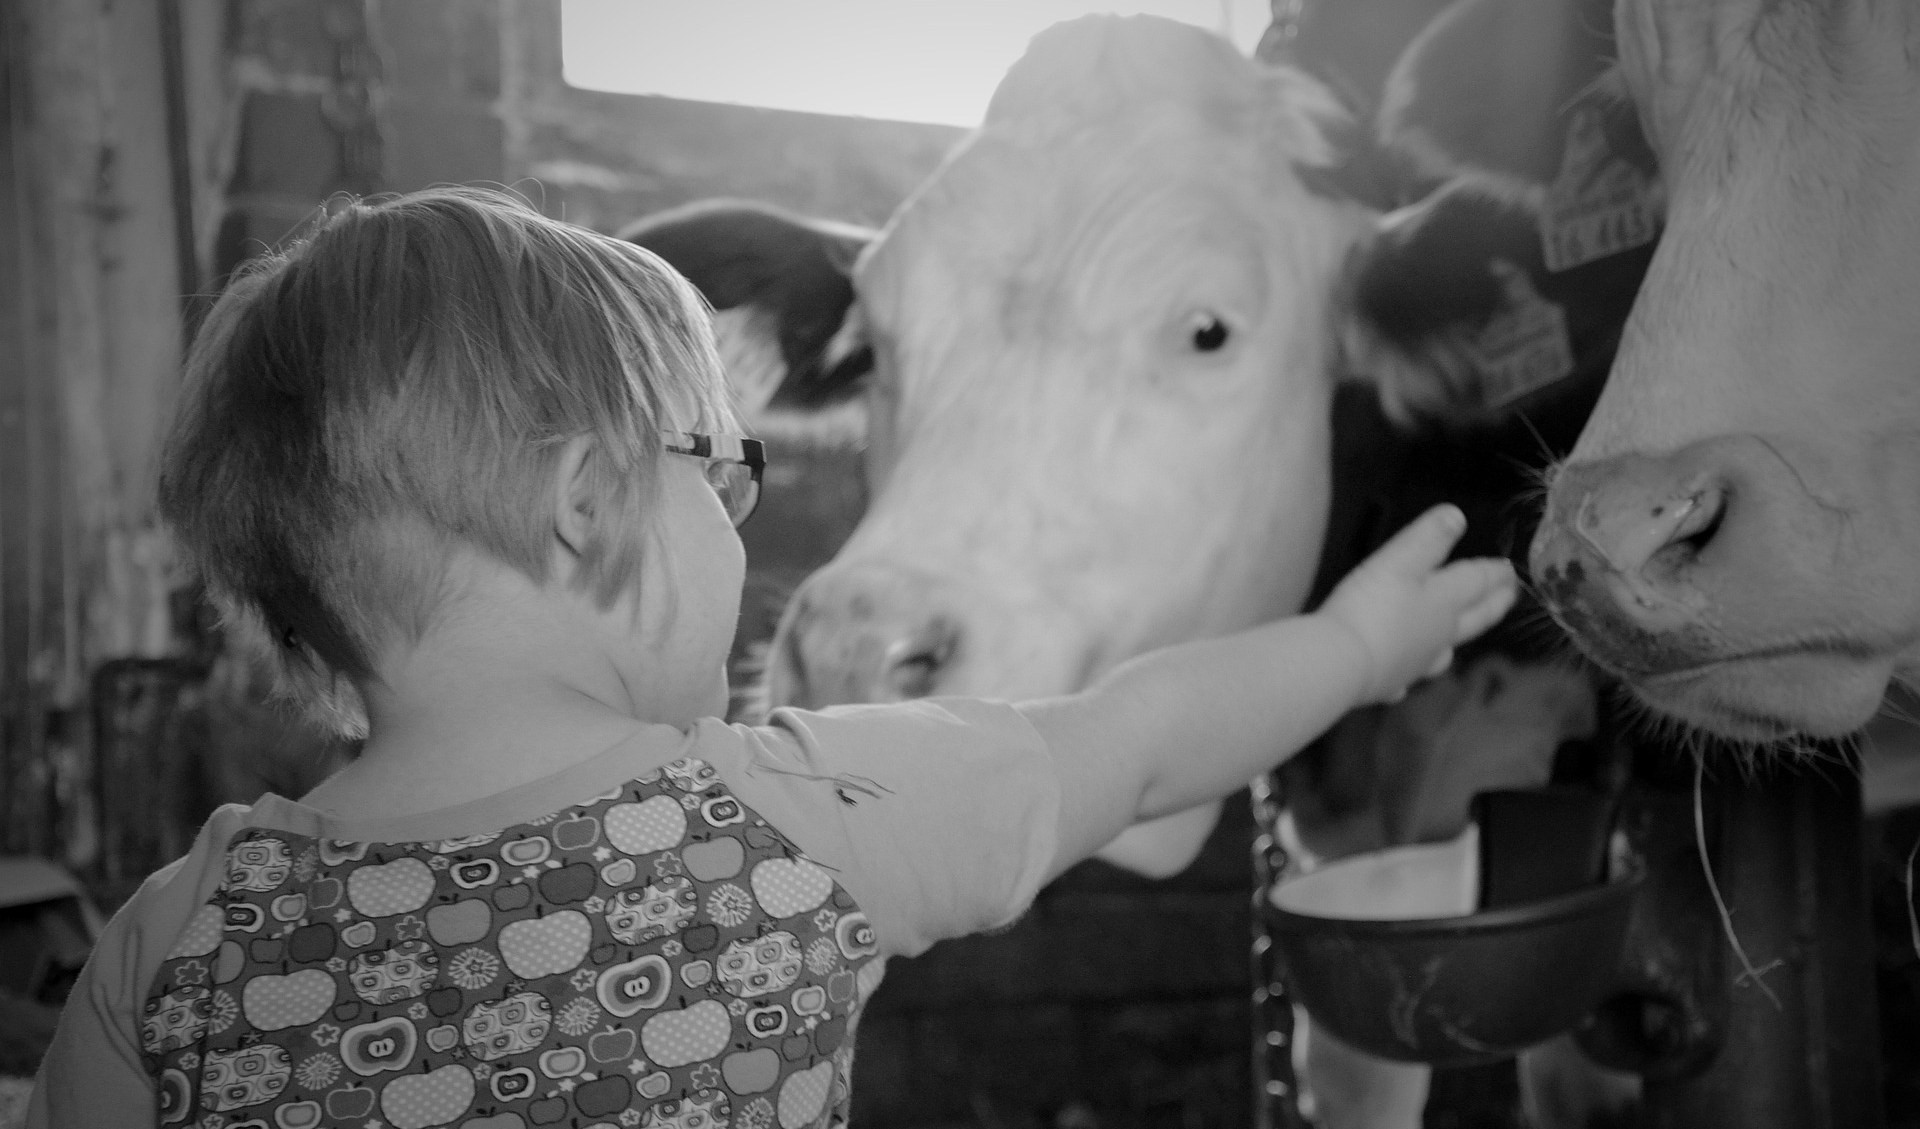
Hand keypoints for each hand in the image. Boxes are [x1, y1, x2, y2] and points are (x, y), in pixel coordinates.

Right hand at [1319, 504, 1517, 703]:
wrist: (1341, 664)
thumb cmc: (1370, 607)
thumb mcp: (1398, 562)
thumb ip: (1428, 538)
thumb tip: (1457, 515)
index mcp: (1443, 602)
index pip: (1476, 583)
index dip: (1493, 573)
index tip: (1510, 569)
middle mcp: (1438, 635)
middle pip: (1473, 619)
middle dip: (1492, 605)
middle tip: (1509, 597)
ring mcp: (1415, 663)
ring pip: (1443, 652)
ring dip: (1454, 642)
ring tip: (1458, 641)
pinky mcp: (1389, 683)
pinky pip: (1403, 678)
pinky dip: (1407, 675)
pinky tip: (1402, 684)